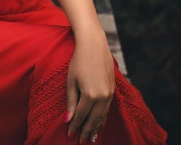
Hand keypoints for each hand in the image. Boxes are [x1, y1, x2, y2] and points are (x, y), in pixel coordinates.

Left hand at [66, 25, 114, 142]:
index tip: (69, 134)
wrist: (94, 45)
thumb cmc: (79, 61)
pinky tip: (99, 123)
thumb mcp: (71, 81)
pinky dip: (102, 118)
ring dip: (96, 127)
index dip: (75, 127)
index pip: (81, 117)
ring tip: (90, 137)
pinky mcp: (113, 90)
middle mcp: (103, 97)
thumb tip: (67, 119)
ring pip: (102, 116)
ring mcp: (110, 94)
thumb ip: (70, 101)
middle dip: (86, 131)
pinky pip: (108, 109)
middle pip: (94, 120)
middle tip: (80, 141)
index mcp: (90, 95)